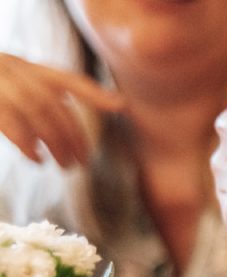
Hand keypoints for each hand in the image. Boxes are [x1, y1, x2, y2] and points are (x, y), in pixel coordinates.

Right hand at [0, 53, 123, 167]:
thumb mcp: (6, 86)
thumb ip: (32, 98)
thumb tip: (59, 125)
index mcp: (22, 66)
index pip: (65, 79)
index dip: (94, 92)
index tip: (120, 106)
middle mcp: (11, 68)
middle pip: (53, 103)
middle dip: (73, 134)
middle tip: (82, 162)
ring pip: (36, 110)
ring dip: (56, 141)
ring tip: (64, 165)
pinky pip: (10, 120)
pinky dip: (27, 142)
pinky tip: (36, 159)